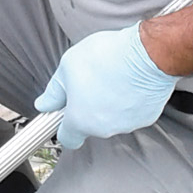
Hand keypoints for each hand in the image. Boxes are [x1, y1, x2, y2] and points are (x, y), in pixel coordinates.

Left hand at [35, 23, 180, 149]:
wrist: (147, 54)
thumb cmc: (110, 57)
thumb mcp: (68, 66)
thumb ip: (55, 90)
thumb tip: (45, 103)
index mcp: (81, 119)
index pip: (68, 138)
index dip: (64, 127)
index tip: (65, 116)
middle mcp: (104, 128)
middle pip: (91, 124)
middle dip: (90, 107)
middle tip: (92, 83)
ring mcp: (127, 125)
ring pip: (113, 118)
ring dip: (111, 104)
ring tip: (113, 78)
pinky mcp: (147, 118)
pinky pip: (132, 112)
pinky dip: (130, 101)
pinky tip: (129, 82)